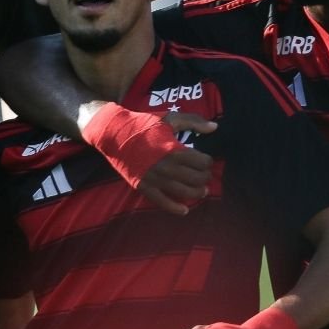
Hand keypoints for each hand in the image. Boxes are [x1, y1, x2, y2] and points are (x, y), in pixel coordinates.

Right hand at [83, 105, 216, 215]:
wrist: (114, 133)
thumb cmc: (143, 124)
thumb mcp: (170, 118)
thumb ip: (194, 121)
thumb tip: (215, 127)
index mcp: (175, 150)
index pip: (203, 162)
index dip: (208, 162)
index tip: (206, 161)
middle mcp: (167, 167)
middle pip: (197, 179)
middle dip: (205, 178)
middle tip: (205, 175)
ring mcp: (156, 179)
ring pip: (184, 192)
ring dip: (197, 193)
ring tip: (201, 191)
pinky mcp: (144, 187)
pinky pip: (163, 202)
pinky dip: (176, 208)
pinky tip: (185, 210)